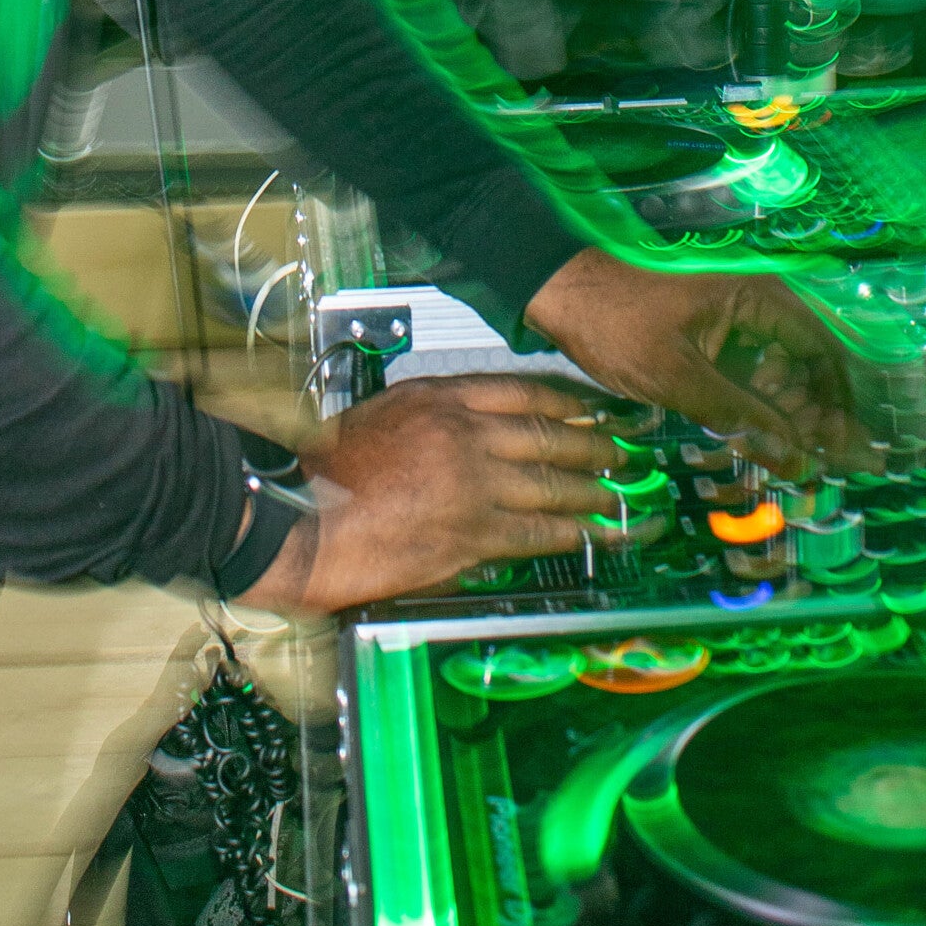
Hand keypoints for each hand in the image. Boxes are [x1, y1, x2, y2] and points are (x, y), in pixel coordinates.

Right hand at [243, 376, 621, 613]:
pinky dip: (571, 533)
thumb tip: (474, 450)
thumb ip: (432, 425)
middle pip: (547, 432)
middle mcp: (464, 432)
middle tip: (622, 449)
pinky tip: (593, 535)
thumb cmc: (325, 473)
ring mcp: (472, 482)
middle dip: (592, 442)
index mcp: (438, 398)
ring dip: (592, 490)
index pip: (519, 390)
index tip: (589, 409)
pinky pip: (537, 530)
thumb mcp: (380, 417)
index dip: (563, 401)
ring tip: (619, 494)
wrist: (302, 521)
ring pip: (551, 482)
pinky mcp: (472, 533)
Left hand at [523, 249, 870, 477]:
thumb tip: (797, 460)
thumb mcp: (678, 378)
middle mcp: (754, 299)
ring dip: (784, 412)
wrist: (556, 287)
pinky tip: (750, 437)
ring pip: (776, 367)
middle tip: (812, 467)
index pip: (823, 352)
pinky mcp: (707, 326)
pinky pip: (746, 364)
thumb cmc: (614, 323)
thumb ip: (741, 418)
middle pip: (805, 362)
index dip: (839, 404)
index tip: (845, 451)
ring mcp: (730, 312)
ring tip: (785, 462)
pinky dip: (753, 401)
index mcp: (758, 298)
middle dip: (814, 414)